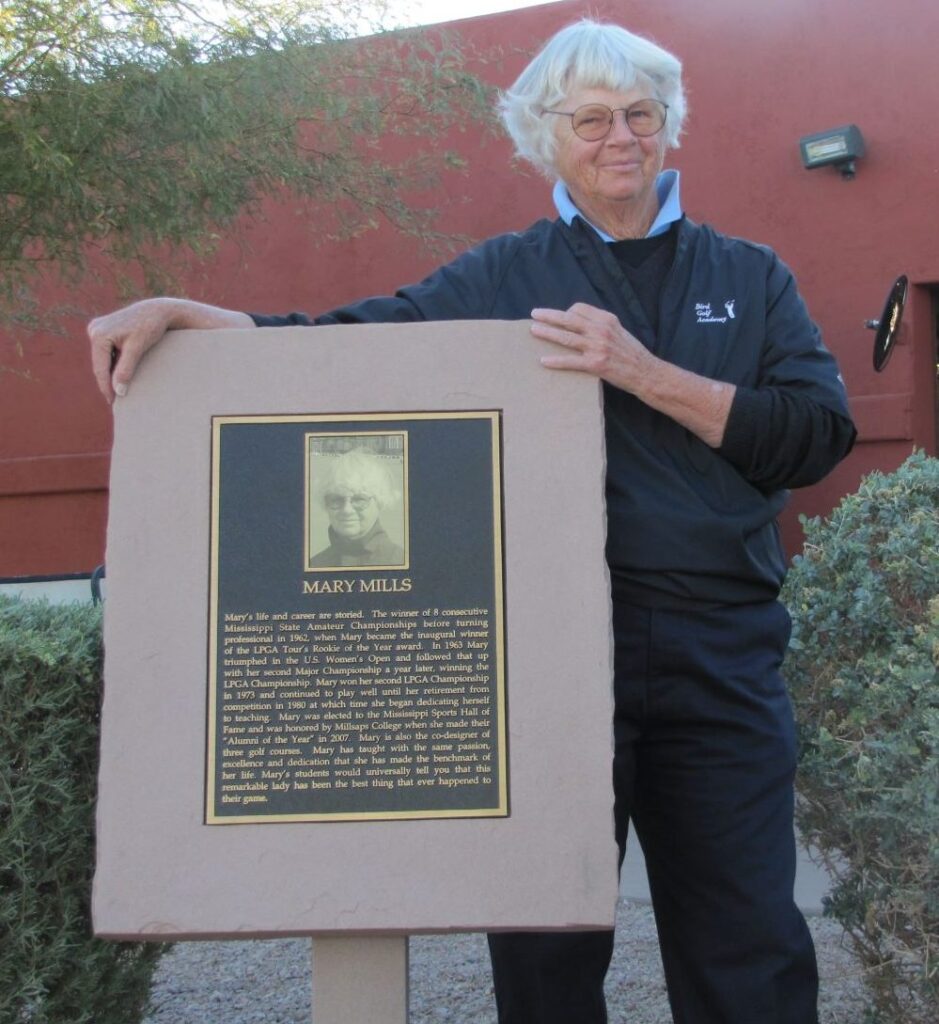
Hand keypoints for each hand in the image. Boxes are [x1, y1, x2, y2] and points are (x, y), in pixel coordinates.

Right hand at [88, 298, 252, 402]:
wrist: (158, 310)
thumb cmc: (149, 327)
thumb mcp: (138, 349)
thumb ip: (126, 370)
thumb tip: (118, 391)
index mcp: (99, 334)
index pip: (100, 368)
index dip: (106, 387)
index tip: (113, 402)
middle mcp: (94, 329)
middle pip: (100, 364)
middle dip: (107, 381)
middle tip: (115, 401)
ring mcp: (97, 329)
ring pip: (103, 359)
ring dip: (110, 373)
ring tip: (117, 391)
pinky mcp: (103, 330)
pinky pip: (106, 352)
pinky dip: (113, 364)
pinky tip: (120, 376)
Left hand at [530, 302, 734, 447]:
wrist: (646, 373)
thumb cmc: (632, 353)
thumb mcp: (619, 331)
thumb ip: (601, 325)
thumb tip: (580, 323)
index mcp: (607, 319)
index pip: (579, 309)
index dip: (566, 312)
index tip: (559, 317)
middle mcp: (601, 330)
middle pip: (568, 319)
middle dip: (549, 316)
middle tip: (534, 314)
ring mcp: (597, 347)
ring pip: (566, 337)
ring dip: (547, 333)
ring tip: (533, 331)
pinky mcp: (595, 365)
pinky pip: (570, 361)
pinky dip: (555, 360)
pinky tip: (543, 361)